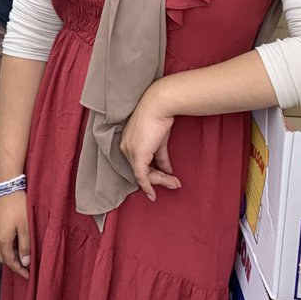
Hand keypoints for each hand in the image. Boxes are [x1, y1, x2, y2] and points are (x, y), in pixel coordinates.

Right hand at [0, 191, 29, 278]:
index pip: (10, 261)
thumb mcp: (25, 226)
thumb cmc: (18, 205)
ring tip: (19, 255)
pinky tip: (12, 241)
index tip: (28, 276)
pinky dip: (4, 245)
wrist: (5, 185)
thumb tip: (24, 262)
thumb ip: (25, 246)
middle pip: (2, 257)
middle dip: (12, 264)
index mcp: (2, 240)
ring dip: (7, 254)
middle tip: (24, 267)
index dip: (18, 270)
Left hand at [119, 81, 180, 201]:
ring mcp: (130, 151)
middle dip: (159, 179)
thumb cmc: (159, 118)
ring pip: (143, 175)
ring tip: (175, 183)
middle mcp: (125, 147)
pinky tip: (153, 194)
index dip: (152, 173)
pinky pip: (141, 176)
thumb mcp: (160, 141)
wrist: (159, 105)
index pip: (139, 163)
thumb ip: (161, 157)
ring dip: (161, 181)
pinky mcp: (137, 154)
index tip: (164, 179)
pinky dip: (148, 186)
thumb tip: (167, 171)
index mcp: (127, 142)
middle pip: (141, 171)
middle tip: (174, 183)